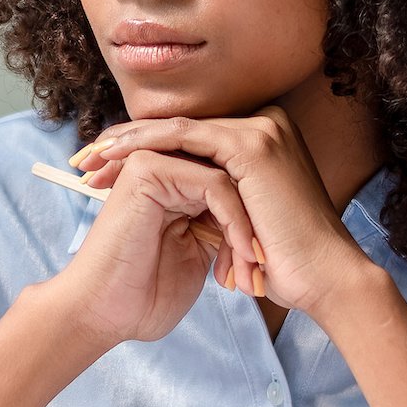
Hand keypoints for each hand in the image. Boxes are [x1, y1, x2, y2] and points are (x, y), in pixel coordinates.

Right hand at [47, 147, 265, 351]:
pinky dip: (234, 221)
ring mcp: (152, 163)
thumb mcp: (200, 254)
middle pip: (232, 178)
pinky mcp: (147, 169)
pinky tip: (238, 255)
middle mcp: (161, 167)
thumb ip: (221, 226)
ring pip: (228, 179)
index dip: (252, 225)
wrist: (106, 314)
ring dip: (246, 229)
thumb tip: (262, 216)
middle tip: (259, 272)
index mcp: (171, 186)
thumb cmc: (148, 294)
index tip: (263, 270)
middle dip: (252, 228)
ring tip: (249, 270)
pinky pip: (213, 184)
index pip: (230, 185)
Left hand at [74, 108, 374, 320]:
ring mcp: (260, 130)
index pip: (188, 139)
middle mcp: (264, 125)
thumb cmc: (285, 264)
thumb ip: (215, 202)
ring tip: (89, 158)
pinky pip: (184, 137)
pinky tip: (114, 157)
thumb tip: (177, 206)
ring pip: (175, 128)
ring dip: (127, 141)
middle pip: (178, 129)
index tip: (100, 169)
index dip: (142, 151)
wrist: (323, 281)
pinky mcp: (251, 145)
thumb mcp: (240, 223)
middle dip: (125, 143)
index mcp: (262, 142)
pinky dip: (145, 145)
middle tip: (82, 158)